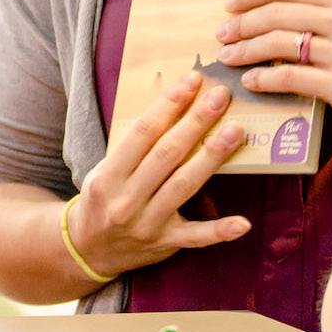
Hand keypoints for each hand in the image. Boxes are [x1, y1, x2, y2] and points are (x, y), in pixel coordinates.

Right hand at [65, 69, 252, 280]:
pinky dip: (220, 231)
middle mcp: (125, 199)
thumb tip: (172, 106)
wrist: (88, 250)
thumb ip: (133, 147)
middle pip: (167, 154)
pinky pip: (196, 237)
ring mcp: (147, 224)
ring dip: (212, 156)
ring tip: (235, 131)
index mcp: (107, 176)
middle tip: (220, 96)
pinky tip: (243, 222)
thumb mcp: (104, 170)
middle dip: (196, 122)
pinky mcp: (165, 244)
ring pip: (184, 185)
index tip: (192, 81)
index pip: (142, 132)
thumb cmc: (102, 200)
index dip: (169, 104)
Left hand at [221, 0, 331, 146]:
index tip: (230, 5)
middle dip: (241, 24)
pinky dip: (264, 78)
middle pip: (276, 13)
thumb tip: (280, 14)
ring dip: (245, 50)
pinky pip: (290, 78)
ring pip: (278, 44)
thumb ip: (330, 16)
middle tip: (222, 34)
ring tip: (229, 57)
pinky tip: (252, 81)